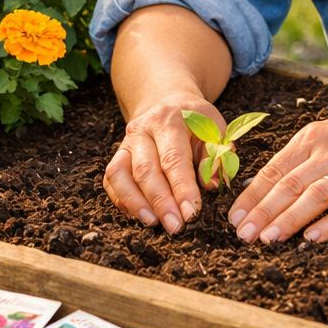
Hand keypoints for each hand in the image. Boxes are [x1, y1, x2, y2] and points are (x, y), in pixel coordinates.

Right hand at [103, 96, 226, 234]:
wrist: (168, 102)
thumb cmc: (196, 123)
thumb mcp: (215, 130)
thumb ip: (217, 156)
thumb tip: (212, 185)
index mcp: (170, 120)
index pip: (174, 158)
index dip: (182, 188)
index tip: (191, 213)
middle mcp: (143, 129)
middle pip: (145, 169)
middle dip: (160, 202)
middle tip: (175, 226)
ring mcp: (126, 142)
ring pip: (120, 174)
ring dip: (135, 203)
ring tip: (153, 223)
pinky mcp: (117, 155)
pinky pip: (111, 180)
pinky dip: (122, 200)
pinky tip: (139, 215)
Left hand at [227, 104, 327, 243]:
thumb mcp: (325, 138)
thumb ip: (295, 160)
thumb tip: (257, 187)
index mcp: (312, 138)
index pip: (274, 169)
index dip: (253, 195)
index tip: (235, 217)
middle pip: (290, 184)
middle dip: (264, 211)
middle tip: (244, 234)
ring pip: (316, 196)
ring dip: (290, 219)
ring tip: (269, 239)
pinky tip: (312, 238)